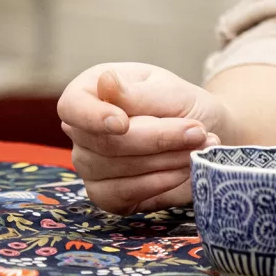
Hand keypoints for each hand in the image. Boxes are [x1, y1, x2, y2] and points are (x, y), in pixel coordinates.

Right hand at [57, 63, 231, 213]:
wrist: (203, 133)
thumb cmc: (181, 104)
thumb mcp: (167, 90)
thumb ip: (136, 93)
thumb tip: (105, 81)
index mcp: (91, 92)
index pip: (72, 106)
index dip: (93, 117)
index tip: (123, 124)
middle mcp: (81, 132)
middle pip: (105, 144)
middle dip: (158, 139)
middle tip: (197, 132)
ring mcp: (89, 166)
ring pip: (118, 170)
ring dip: (166, 160)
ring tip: (200, 146)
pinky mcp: (105, 194)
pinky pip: (123, 195)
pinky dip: (160, 183)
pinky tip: (185, 169)